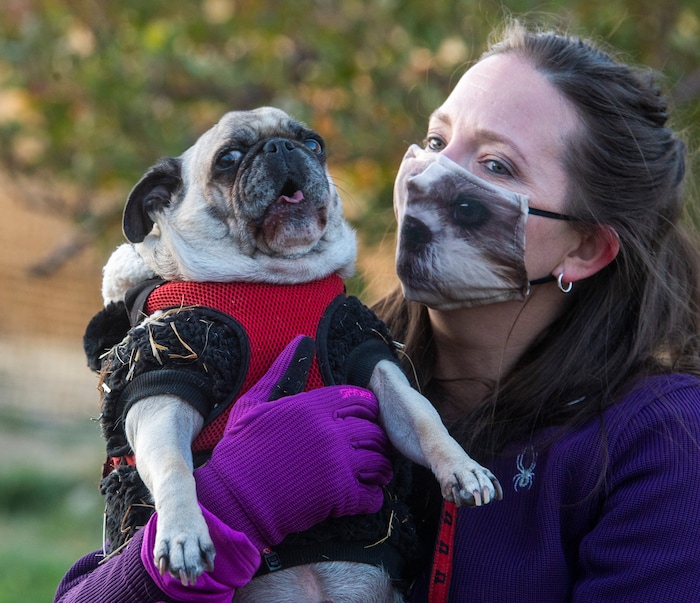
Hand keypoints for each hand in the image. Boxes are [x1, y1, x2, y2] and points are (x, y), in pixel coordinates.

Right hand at [195, 335, 392, 550]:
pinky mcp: (339, 496)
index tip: (362, 423)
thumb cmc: (241, 450)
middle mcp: (330, 430)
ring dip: (379, 469)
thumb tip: (301, 340)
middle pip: (375, 431)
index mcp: (313, 406)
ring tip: (371, 475)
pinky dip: (372, 497)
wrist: (232, 500)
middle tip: (369, 451)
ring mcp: (338, 463)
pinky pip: (373, 495)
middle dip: (376, 442)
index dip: (367, 412)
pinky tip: (362, 496)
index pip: (362, 401)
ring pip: (380, 462)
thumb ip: (284, 373)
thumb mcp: (256, 404)